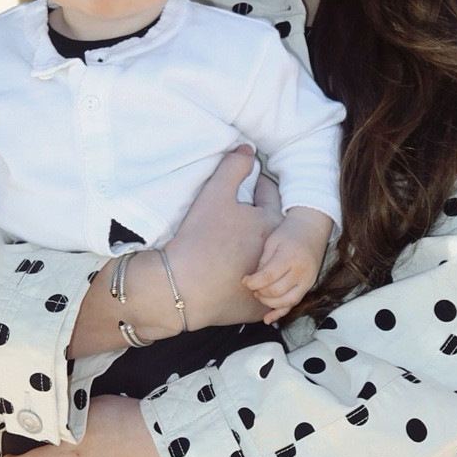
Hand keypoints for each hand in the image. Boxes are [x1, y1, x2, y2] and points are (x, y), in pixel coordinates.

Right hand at [65, 147, 281, 352]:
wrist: (181, 288)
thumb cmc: (199, 239)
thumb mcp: (215, 195)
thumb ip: (234, 167)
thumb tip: (248, 149)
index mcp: (270, 224)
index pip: (270, 195)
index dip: (259, 184)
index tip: (252, 181)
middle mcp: (275, 254)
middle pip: (273, 228)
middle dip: (264, 216)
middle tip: (249, 210)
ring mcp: (268, 282)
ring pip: (269, 260)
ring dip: (262, 250)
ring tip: (245, 243)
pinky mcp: (256, 307)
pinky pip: (260, 291)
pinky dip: (254, 281)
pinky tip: (240, 274)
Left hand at [243, 206, 332, 321]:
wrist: (312, 229)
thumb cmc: (289, 233)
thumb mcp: (272, 242)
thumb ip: (264, 262)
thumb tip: (253, 281)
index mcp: (290, 257)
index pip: (268, 277)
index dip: (253, 282)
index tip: (244, 280)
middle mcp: (301, 272)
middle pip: (276, 291)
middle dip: (259, 292)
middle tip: (252, 287)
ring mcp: (307, 281)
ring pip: (285, 302)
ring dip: (268, 303)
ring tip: (259, 295)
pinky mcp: (308, 286)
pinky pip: (294, 304)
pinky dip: (280, 313)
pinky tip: (267, 319)